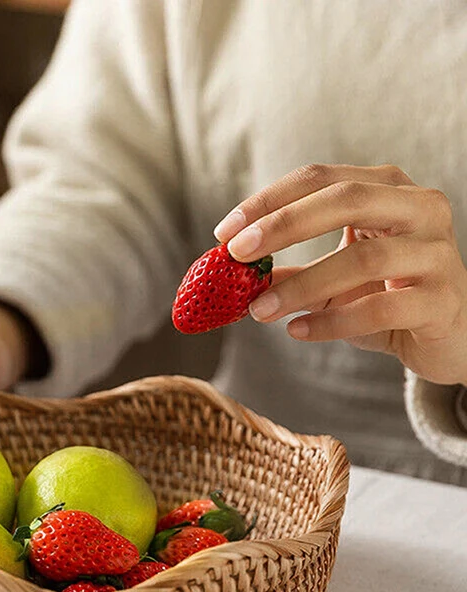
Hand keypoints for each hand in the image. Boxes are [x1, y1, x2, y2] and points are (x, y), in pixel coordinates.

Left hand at [213, 164, 466, 384]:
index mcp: (386, 189)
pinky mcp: (442, 299)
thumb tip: (227, 274)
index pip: (319, 178)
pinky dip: (332, 322)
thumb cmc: (385, 295)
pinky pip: (380, 308)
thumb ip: (285, 272)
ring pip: (363, 259)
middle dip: (283, 225)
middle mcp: (418, 208)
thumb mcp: (329, 279)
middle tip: (237, 255)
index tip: (224, 233)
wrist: (447, 336)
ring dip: (301, 285)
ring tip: (259, 310)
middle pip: (345, 199)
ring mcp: (435, 252)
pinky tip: (297, 331)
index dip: (268, 201)